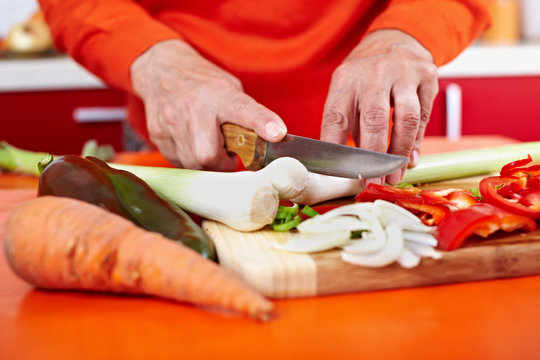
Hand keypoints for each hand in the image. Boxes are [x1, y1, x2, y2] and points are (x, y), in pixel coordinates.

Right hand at [130, 39, 286, 170]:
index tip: (277, 133)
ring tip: (209, 148)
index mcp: (221, 95)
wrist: (161, 70)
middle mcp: (195, 108)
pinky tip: (192, 146)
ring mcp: (172, 122)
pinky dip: (189, 160)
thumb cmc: (203, 85)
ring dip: (206, 165)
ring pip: (192, 164)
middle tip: (226, 156)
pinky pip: (177, 162)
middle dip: (220, 164)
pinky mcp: (158, 134)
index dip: (262, 123)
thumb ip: (246, 115)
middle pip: (207, 155)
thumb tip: (269, 140)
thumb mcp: (229, 90)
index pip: (244, 109)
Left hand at [321, 29, 438, 183]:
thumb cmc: (365, 77)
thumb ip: (349, 125)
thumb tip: (350, 164)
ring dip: (400, 153)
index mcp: (346, 79)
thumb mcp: (347, 92)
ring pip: (406, 119)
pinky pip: (424, 116)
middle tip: (374, 181)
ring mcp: (404, 72)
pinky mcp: (428, 76)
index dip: (337, 148)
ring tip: (394, 175)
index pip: (336, 117)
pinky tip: (411, 159)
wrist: (395, 41)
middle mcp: (374, 73)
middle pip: (374, 119)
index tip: (342, 173)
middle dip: (374, 157)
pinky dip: (417, 142)